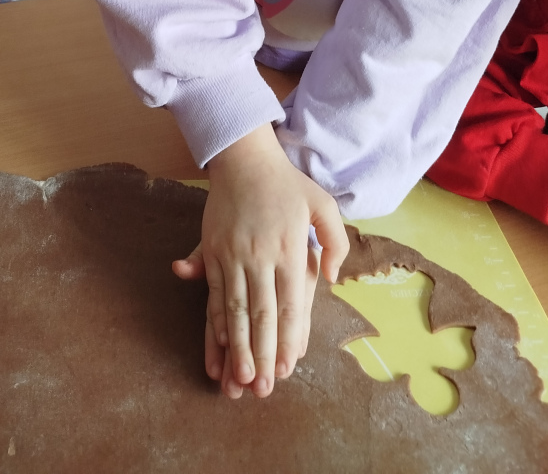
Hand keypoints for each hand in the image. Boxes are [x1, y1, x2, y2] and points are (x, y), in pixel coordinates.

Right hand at [172, 123, 348, 399]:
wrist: (243, 156)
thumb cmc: (287, 183)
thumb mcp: (323, 204)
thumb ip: (335, 240)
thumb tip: (332, 276)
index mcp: (289, 248)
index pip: (289, 304)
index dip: (287, 340)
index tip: (287, 369)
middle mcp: (259, 255)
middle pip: (260, 314)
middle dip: (259, 355)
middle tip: (260, 390)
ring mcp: (232, 254)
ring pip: (233, 309)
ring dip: (234, 348)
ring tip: (236, 380)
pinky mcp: (212, 251)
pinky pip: (214, 293)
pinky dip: (214, 322)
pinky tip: (217, 345)